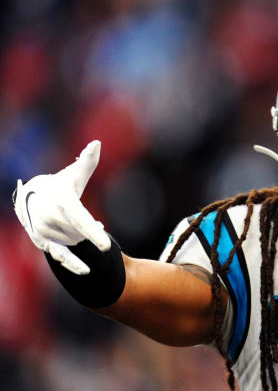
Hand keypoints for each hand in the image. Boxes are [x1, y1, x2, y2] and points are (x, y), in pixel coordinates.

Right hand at [13, 141, 110, 274]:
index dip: (93, 233)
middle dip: (89, 229)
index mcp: (62, 201)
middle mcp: (50, 218)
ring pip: (76, 242)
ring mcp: (44, 232)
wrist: (32, 198)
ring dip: (82, 236)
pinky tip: (87, 271)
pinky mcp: (42, 243)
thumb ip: (87, 162)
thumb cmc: (60, 184)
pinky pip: (60, 258)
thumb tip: (97, 143)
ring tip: (76, 224)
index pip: (80, 220)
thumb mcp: (74, 174)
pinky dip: (73, 265)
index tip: (107, 246)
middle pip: (81, 233)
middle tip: (85, 219)